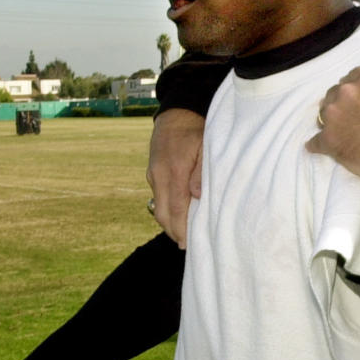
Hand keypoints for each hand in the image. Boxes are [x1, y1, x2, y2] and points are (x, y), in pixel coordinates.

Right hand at [146, 109, 205, 248]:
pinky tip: (179, 216)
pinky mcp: (153, 173)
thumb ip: (202, 172)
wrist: (177, 113)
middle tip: (187, 246)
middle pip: (163, 214)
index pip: (175, 209)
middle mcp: (159, 175)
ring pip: (158, 207)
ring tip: (184, 235)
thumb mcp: (206, 147)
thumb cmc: (197, 130)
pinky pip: (158, 197)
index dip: (181, 229)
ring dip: (170, 223)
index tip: (188, 245)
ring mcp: (153, 174)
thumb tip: (196, 196)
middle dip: (174, 232)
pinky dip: (167, 210)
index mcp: (174, 170)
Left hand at [306, 66, 359, 177]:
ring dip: (332, 118)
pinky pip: (315, 141)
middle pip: (338, 91)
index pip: (357, 74)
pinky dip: (318, 144)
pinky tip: (321, 146)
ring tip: (344, 128)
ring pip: (324, 112)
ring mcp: (333, 118)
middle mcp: (346, 94)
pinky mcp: (327, 141)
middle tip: (358, 114)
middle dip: (346, 100)